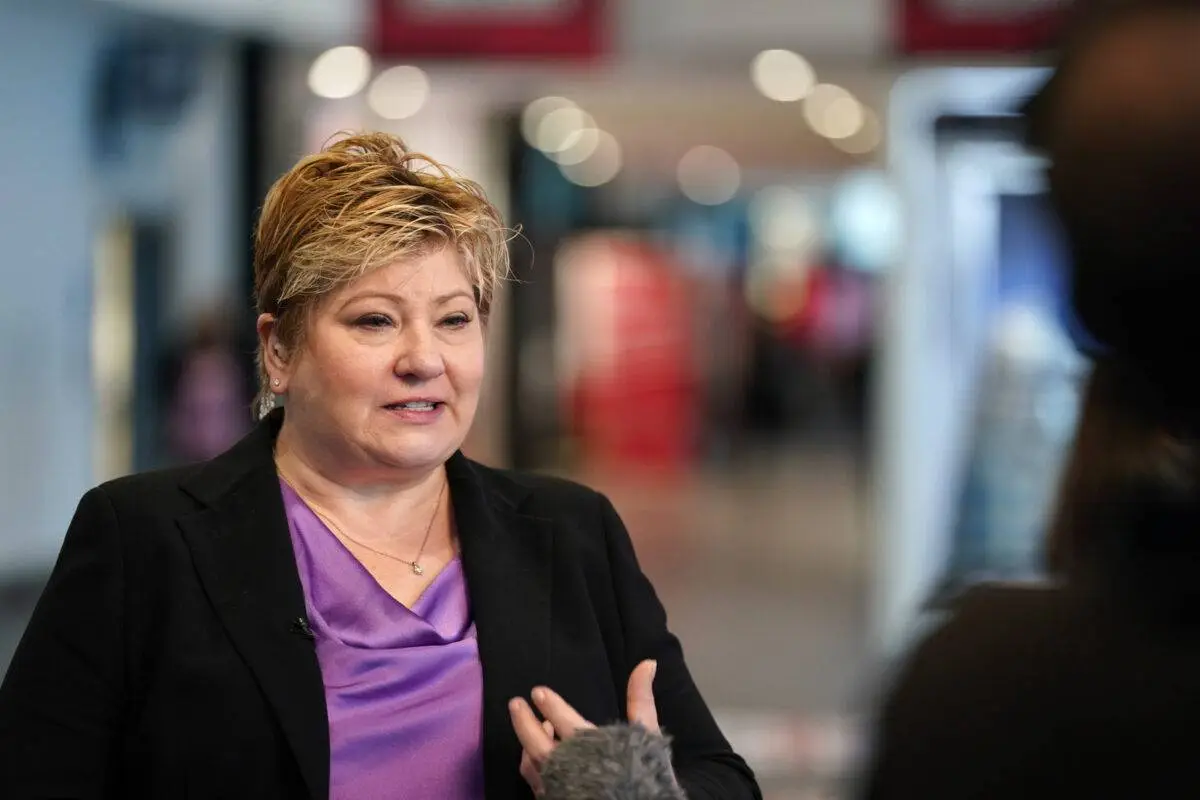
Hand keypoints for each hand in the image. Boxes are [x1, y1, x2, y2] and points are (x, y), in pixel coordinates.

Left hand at [509, 659, 658, 795]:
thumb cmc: (644, 772)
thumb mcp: (647, 733)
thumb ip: (641, 699)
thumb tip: (648, 663)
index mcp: (587, 745)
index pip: (562, 719)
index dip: (549, 705)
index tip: (537, 692)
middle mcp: (567, 766)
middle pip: (536, 742)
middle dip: (523, 722)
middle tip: (515, 703)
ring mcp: (557, 785)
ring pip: (532, 764)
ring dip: (527, 743)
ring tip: (528, 727)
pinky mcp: (553, 799)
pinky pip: (535, 782)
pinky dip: (531, 766)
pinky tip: (534, 757)